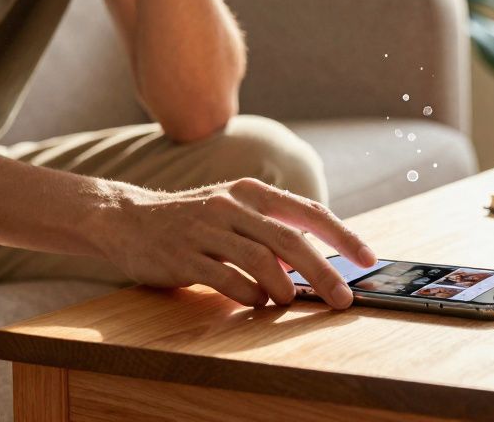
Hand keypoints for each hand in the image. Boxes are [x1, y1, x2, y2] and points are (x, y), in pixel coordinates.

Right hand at [94, 177, 377, 308]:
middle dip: (322, 272)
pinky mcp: (183, 255)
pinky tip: (253, 301)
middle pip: (289, 240)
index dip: (341, 235)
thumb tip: (309, 262)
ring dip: (281, 288)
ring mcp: (204, 229)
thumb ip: (267, 231)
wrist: (126, 220)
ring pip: (259, 260)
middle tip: (342, 298)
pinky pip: (225, 279)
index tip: (367, 258)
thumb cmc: (189, 222)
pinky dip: (247, 295)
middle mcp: (230, 205)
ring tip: (286, 301)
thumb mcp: (231, 213)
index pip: (307, 211)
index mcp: (249, 191)